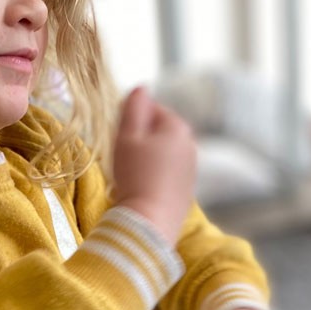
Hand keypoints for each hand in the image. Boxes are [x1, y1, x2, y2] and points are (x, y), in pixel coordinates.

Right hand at [111, 87, 197, 243]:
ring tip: (131, 175)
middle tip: (123, 157)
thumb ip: (134, 107)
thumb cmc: (135, 175)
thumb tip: (141, 87)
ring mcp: (191, 170)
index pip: (152, 109)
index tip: (119, 137)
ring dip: (147, 159)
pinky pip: (167, 174)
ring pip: (163, 154)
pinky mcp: (187, 191)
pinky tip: (142, 189)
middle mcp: (191, 145)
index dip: (131, 120)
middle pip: (159, 132)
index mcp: (178, 127)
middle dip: (141, 140)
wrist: (150, 222)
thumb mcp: (127, 136)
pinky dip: (154, 177)